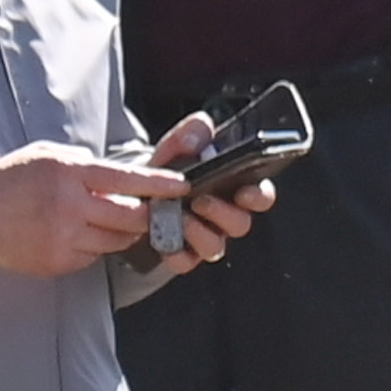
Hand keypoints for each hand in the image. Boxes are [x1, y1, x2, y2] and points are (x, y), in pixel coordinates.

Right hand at [0, 139, 185, 277]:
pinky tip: (72, 236)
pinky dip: (91, 247)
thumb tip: (118, 176)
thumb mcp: (48, 156)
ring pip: (115, 240)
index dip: (159, 185)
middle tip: (144, 211)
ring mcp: (64, 238)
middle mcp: (71, 207)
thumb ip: (84, 165)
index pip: (128, 180)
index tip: (180, 187)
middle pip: (130, 217)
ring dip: (119, 232)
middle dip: (144, 215)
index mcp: (70, 175)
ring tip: (102, 222)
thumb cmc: (10, 180)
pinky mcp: (57, 261)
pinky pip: (91, 256)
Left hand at [139, 108, 270, 259]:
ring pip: (216, 246)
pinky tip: (165, 240)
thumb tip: (200, 128)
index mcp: (232, 189)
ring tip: (180, 218)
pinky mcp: (181, 254)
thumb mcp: (175, 148)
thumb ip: (189, 134)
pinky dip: (177, 253)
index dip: (259, 196)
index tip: (246, 191)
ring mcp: (204, 237)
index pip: (260, 196)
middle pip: (241, 224)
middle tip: (201, 201)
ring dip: (201, 233)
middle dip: (224, 214)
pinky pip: (186, 262)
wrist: (130, 195)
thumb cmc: (164, 173)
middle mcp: (223, 216)